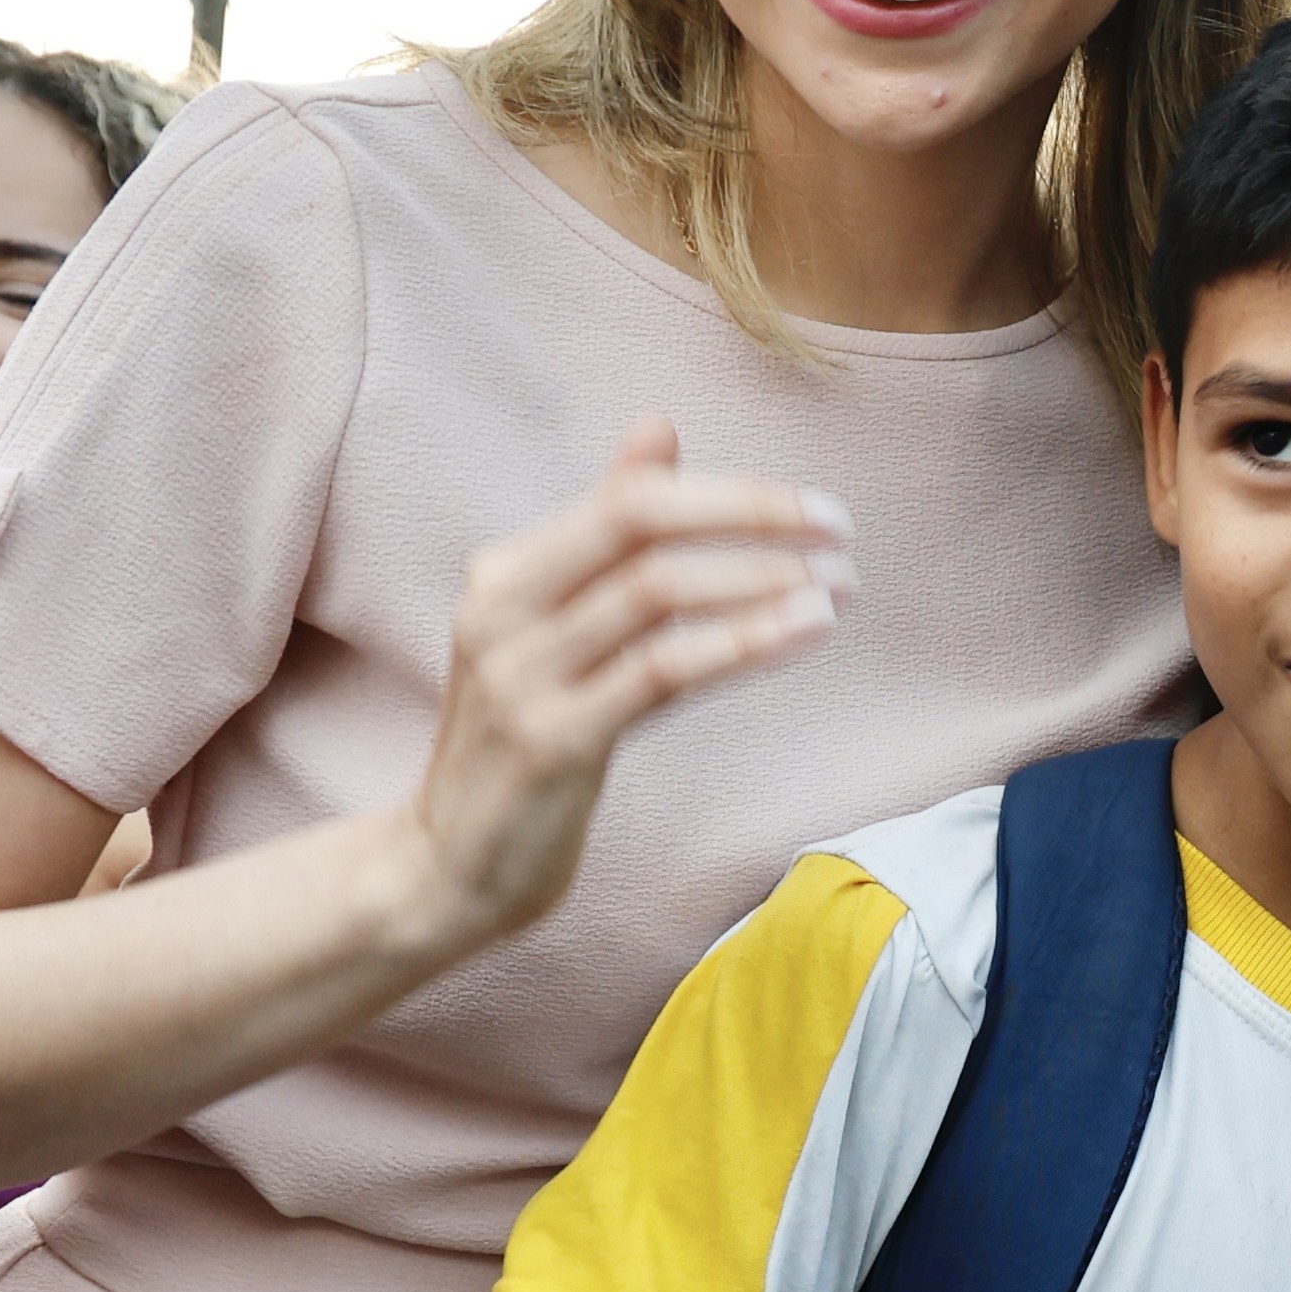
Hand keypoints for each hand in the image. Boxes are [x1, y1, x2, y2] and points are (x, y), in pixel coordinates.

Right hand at [392, 421, 849, 958]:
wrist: (447, 865)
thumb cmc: (529, 737)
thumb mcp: (558, 626)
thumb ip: (605, 531)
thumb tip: (658, 426)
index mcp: (508, 572)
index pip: (632, 498)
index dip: (733, 493)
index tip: (818, 511)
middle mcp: (504, 609)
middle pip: (641, 524)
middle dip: (754, 516)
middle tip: (842, 534)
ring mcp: (522, 675)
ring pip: (657, 591)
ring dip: (765, 581)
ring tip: (841, 589)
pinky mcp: (551, 741)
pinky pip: (661, 671)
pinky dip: (744, 642)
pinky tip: (806, 632)